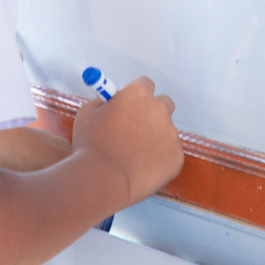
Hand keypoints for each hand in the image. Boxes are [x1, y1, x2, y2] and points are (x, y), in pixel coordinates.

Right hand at [70, 77, 182, 204]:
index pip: (145, 84)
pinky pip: (169, 154)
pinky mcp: (176, 156)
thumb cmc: (91, 146)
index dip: (135, 96)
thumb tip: (111, 100)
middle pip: (163, 104)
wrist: (103, 180)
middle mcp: (159, 109)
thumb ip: (103, 102)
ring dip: (153, 139)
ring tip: (131, 156)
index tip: (129, 105)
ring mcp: (170, 133)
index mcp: (137, 94)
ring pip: (165, 132)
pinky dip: (158, 160)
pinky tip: (139, 169)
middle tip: (136, 129)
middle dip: (152, 113)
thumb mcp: (87, 113)